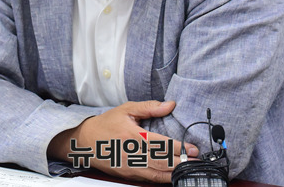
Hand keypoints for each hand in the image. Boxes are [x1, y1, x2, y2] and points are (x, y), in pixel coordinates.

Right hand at [48, 100, 197, 182]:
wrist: (86, 141)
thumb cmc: (106, 123)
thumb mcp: (127, 109)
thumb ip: (149, 107)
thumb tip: (170, 104)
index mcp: (133, 136)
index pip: (161, 145)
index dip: (179, 148)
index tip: (193, 148)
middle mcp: (132, 154)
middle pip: (162, 163)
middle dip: (181, 163)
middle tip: (197, 161)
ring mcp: (130, 168)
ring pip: (157, 175)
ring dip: (175, 173)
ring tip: (190, 170)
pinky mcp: (128, 175)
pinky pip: (149, 180)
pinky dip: (163, 179)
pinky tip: (173, 176)